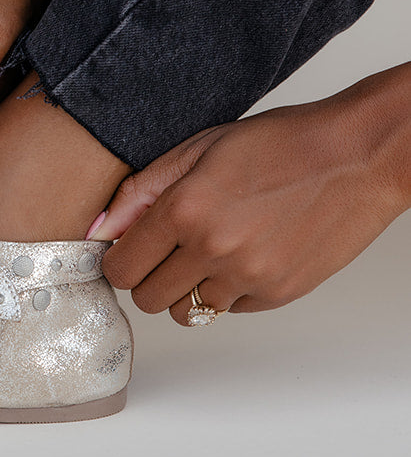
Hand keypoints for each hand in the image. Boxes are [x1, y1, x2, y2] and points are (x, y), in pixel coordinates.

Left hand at [97, 90, 409, 325]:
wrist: (356, 157)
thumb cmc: (281, 143)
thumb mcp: (199, 148)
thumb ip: (141, 191)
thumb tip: (99, 229)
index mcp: (185, 208)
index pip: (120, 267)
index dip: (119, 259)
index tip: (128, 251)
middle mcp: (213, 248)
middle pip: (147, 299)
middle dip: (149, 277)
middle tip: (167, 251)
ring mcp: (247, 276)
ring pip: (187, 313)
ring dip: (188, 289)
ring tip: (210, 251)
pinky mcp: (277, 294)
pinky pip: (228, 310)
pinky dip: (227, 290)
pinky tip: (245, 253)